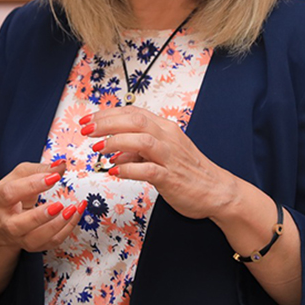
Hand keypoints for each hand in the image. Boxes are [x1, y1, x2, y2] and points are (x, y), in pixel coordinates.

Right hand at [0, 160, 86, 252]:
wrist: (0, 221)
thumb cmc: (12, 194)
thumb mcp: (20, 176)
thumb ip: (40, 169)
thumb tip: (61, 164)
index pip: (11, 193)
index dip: (32, 185)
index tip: (54, 178)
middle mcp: (5, 222)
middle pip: (18, 225)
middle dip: (40, 216)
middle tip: (59, 205)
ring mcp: (17, 237)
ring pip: (35, 239)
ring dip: (57, 226)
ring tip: (72, 210)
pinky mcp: (31, 246)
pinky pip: (50, 243)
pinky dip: (66, 230)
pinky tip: (75, 215)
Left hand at [81, 107, 237, 220]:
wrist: (218, 192)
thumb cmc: (190, 173)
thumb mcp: (161, 156)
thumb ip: (136, 152)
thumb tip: (113, 153)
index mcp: (165, 129)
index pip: (133, 112)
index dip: (108, 114)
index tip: (89, 120)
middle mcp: (168, 138)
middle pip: (135, 120)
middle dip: (106, 123)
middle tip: (86, 129)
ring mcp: (170, 157)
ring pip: (141, 140)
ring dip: (115, 142)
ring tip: (97, 148)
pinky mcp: (171, 177)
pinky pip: (148, 169)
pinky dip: (129, 169)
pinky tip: (114, 171)